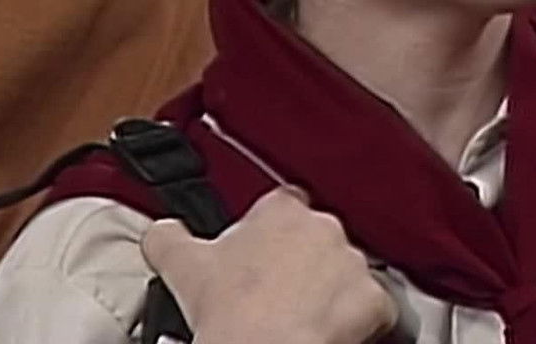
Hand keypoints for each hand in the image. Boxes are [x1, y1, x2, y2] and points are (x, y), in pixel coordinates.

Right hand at [141, 185, 398, 343]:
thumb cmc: (228, 312)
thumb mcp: (181, 265)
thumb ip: (168, 236)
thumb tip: (160, 232)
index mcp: (281, 211)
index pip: (283, 204)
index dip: (271, 230)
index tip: (261, 251)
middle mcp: (323, 227)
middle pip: (316, 238)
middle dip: (301, 262)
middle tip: (275, 293)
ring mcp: (352, 262)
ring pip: (346, 271)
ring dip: (330, 290)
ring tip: (301, 318)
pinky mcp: (374, 299)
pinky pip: (374, 306)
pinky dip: (360, 321)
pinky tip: (331, 333)